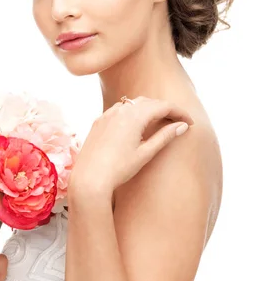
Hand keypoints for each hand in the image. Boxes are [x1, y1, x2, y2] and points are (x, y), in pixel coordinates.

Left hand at [68, 96, 193, 195]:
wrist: (89, 178)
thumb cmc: (119, 169)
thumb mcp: (146, 153)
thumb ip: (165, 136)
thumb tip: (182, 126)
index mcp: (134, 116)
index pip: (163, 106)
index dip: (180, 112)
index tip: (190, 123)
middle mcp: (120, 110)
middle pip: (149, 102)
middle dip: (165, 109)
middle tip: (178, 122)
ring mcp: (107, 114)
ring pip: (133, 103)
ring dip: (149, 108)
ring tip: (160, 122)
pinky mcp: (99, 121)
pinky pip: (120, 109)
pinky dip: (133, 112)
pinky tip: (137, 125)